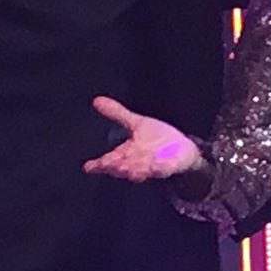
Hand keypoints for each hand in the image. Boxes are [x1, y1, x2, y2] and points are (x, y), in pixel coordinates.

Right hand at [82, 96, 201, 181]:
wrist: (182, 149)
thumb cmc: (156, 139)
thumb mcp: (136, 123)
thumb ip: (117, 114)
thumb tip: (96, 100)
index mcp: (127, 152)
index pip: (109, 160)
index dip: (99, 164)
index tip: (88, 167)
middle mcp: (137, 162)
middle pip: (123, 166)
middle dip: (116, 166)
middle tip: (109, 164)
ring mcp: (152, 166)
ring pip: (141, 170)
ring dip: (135, 170)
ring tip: (130, 169)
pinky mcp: (169, 166)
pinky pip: (163, 168)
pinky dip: (159, 167)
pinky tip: (157, 165)